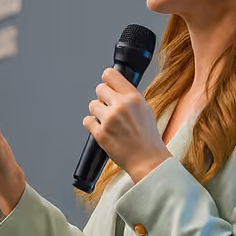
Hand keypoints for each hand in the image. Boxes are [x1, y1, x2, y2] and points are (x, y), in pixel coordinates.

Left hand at [85, 68, 170, 182]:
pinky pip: (87, 121)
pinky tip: (104, 131)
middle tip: (110, 109)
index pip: (110, 75)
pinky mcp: (101, 134)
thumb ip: (129, 97)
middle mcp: (121, 106)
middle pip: (99, 88)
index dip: (107, 81)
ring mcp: (110, 120)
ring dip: (98, 113)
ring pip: (92, 105)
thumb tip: (113, 88)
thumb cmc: (148, 138)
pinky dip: (92, 126)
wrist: (148, 160)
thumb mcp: (145, 110)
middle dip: (103, 98)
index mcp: (134, 97)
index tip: (108, 87)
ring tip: (109, 123)